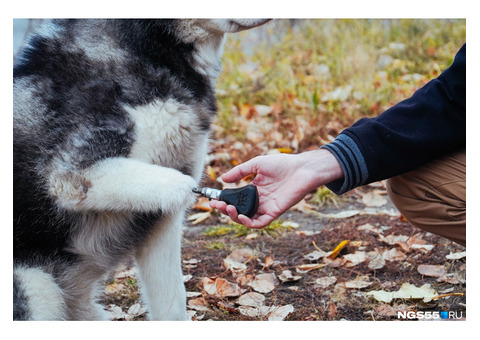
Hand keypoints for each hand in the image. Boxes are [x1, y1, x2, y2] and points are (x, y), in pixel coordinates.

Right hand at [209, 149, 343, 227]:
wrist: (302, 168)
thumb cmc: (282, 164)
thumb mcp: (256, 165)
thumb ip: (240, 172)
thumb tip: (222, 180)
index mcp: (254, 189)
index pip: (235, 199)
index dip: (223, 200)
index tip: (212, 199)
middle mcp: (259, 200)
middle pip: (238, 210)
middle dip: (224, 210)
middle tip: (216, 205)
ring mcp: (266, 207)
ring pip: (246, 219)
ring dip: (234, 217)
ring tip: (228, 209)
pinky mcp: (275, 212)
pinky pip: (260, 222)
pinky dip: (249, 223)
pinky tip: (241, 216)